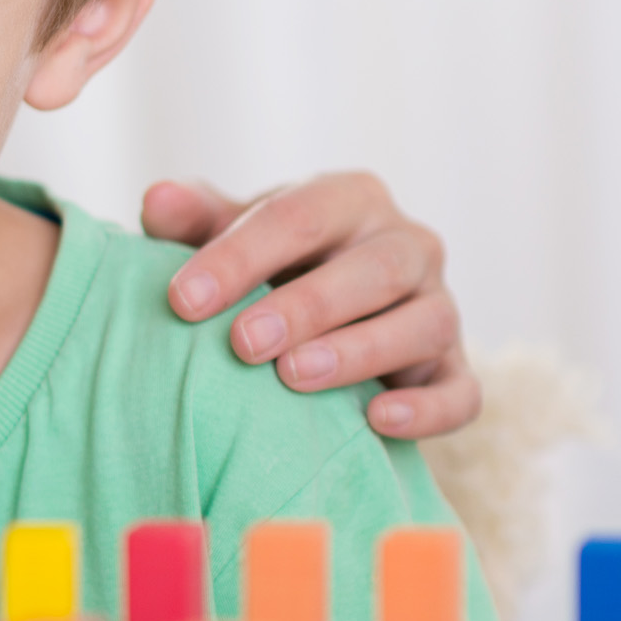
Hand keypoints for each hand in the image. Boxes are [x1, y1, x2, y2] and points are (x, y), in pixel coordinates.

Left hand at [144, 172, 476, 438]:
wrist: (324, 315)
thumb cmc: (268, 266)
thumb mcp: (229, 234)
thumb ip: (195, 219)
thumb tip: (158, 201)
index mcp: (351, 199)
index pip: (300, 216)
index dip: (239, 256)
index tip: (183, 300)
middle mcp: (408, 244)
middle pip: (372, 268)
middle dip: (306, 306)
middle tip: (243, 343)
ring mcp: (440, 306)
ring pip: (424, 324)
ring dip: (359, 352)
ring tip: (294, 377)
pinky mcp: (454, 369)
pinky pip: (462, 391)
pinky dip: (428, 409)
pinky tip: (378, 421)